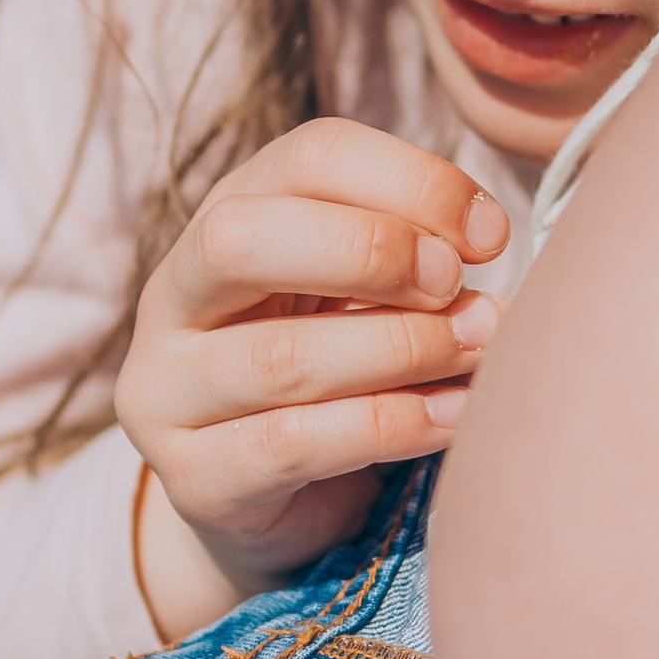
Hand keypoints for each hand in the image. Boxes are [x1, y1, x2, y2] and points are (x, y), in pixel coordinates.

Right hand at [116, 119, 507, 642]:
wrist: (270, 500)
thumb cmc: (338, 372)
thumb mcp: (369, 297)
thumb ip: (419, 267)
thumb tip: (487, 265)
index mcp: (230, 216)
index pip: (307, 159)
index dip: (409, 181)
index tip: (490, 234)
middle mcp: (175, 295)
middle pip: (242, 238)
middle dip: (370, 252)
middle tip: (456, 285)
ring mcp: (168, 391)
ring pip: (280, 357)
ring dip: (399, 350)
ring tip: (476, 355)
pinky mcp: (193, 477)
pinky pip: (292, 445)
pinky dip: (389, 426)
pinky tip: (452, 419)